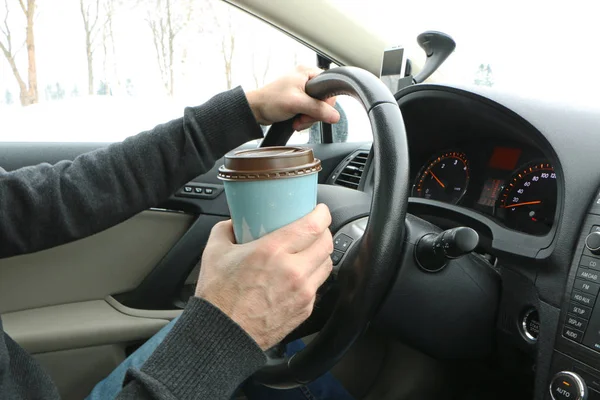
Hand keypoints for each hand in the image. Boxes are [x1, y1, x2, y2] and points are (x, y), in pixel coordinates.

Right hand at [195, 204, 333, 349]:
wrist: (221, 335)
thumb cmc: (217, 297)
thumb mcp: (215, 252)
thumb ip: (226, 229)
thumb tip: (234, 222)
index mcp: (273, 251)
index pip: (313, 225)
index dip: (322, 214)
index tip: (319, 210)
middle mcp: (293, 271)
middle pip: (326, 243)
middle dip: (324, 231)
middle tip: (314, 228)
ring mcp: (302, 292)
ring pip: (327, 264)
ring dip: (321, 253)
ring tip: (310, 250)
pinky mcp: (305, 309)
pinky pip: (318, 285)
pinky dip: (313, 276)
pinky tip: (301, 274)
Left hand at [246, 66, 340, 130]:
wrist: (255, 110)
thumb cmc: (270, 101)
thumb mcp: (297, 104)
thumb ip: (317, 109)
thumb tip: (335, 116)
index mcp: (307, 72)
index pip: (329, 87)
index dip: (326, 103)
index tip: (317, 112)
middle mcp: (306, 78)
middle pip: (324, 100)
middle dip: (314, 114)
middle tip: (303, 118)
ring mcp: (303, 90)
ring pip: (317, 108)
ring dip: (308, 118)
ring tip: (297, 120)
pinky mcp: (299, 99)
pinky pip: (310, 111)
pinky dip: (305, 118)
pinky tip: (296, 121)